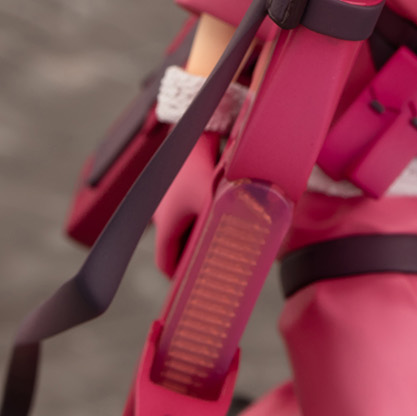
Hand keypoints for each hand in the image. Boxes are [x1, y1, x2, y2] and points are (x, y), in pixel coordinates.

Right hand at [152, 129, 218, 275]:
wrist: (190, 129)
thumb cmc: (198, 166)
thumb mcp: (216, 198)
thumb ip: (229, 223)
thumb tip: (254, 245)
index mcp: (167, 225)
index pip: (167, 265)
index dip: (182, 278)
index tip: (198, 286)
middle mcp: (161, 215)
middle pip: (176, 248)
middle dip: (195, 257)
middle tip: (216, 265)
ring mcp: (167, 200)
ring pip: (182, 228)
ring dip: (198, 236)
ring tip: (222, 240)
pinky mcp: (176, 187)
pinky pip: (186, 210)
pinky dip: (199, 216)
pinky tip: (219, 213)